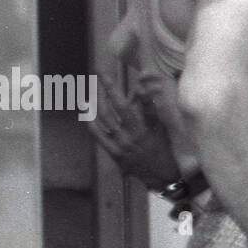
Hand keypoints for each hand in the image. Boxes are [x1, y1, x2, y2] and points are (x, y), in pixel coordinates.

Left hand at [90, 63, 182, 189]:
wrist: (161, 176)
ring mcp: (124, 144)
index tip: (134, 76)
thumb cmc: (162, 149)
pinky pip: (99, 135)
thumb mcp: (161, 129)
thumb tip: (144, 88)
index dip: (141, 91)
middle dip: (110, 87)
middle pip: (120, 106)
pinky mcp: (115, 153)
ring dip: (97, 99)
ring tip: (91, 86)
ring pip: (107, 118)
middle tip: (100, 71)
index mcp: (152, 128)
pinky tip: (85, 110)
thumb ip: (150, 109)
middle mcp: (137, 135)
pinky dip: (91, 121)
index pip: (147, 105)